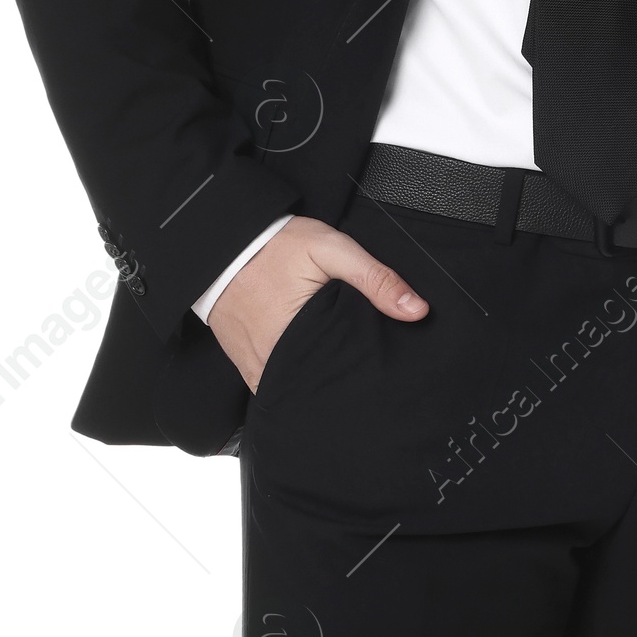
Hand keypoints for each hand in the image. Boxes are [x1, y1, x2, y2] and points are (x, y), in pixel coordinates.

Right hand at [205, 216, 427, 390]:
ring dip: (316, 385)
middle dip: (342, 383)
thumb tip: (417, 310)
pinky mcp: (247, 366)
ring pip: (296, 392)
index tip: (379, 370)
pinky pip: (274, 388)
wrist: (220, 244)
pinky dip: (293, 383)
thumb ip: (374, 278)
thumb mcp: (330, 249)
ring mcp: (257, 368)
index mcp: (299, 337)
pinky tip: (310, 372)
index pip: (343, 374)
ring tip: (338, 373)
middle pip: (319, 387)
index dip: (364, 374)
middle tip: (362, 371)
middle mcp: (274, 361)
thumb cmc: (275, 245)